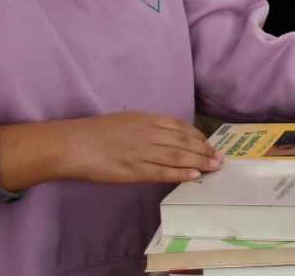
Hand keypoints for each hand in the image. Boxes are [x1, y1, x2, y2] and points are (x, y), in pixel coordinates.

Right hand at [62, 112, 220, 184]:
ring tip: (214, 167)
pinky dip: (180, 174)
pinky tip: (194, 176)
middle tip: (220, 157)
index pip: (179, 127)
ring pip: (177, 156)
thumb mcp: (126, 120)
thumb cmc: (96, 132)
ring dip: (199, 162)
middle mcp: (148, 133)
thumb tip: (164, 134)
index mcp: (146, 119)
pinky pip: (162, 172)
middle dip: (204, 149)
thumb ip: (146, 126)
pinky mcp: (134, 171)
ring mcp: (142, 152)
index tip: (208, 143)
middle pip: (183, 141)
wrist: (74, 144)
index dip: (197, 136)